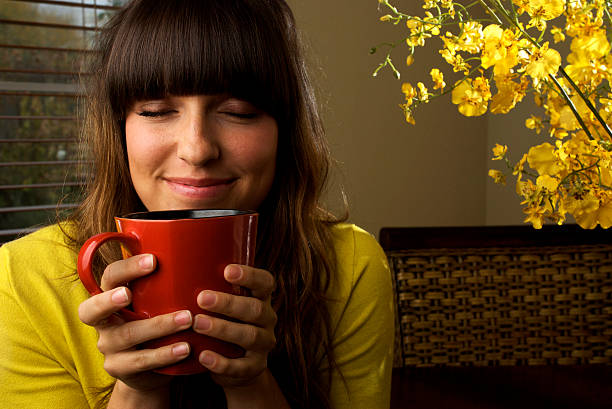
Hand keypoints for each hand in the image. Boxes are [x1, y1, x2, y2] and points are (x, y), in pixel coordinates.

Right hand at [77, 254, 192, 392]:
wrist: (151, 368)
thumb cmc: (157, 321)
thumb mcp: (157, 300)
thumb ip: (167, 281)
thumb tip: (202, 249)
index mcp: (111, 295)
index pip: (110, 277)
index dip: (126, 268)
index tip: (153, 260)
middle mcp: (103, 321)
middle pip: (92, 309)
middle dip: (110, 300)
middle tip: (128, 293)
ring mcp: (108, 346)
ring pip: (126, 335)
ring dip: (158, 326)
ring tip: (187, 319)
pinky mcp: (118, 367)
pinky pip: (140, 361)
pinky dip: (164, 354)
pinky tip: (185, 348)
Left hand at [193, 264, 276, 388]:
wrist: (238, 365)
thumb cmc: (223, 321)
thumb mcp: (225, 303)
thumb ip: (211, 285)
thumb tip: (172, 261)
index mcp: (262, 298)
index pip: (265, 282)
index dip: (250, 275)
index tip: (227, 270)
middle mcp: (267, 319)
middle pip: (255, 309)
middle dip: (229, 303)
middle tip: (202, 298)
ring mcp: (264, 344)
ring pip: (249, 336)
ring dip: (223, 329)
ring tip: (197, 324)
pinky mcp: (255, 367)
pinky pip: (241, 366)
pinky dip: (222, 362)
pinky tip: (203, 356)